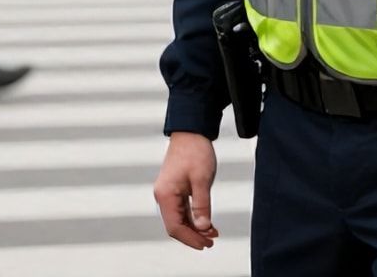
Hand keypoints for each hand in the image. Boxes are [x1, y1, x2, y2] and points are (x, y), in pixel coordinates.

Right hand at [153, 132, 218, 249]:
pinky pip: (182, 210)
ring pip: (179, 219)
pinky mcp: (174, 190)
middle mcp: (163, 196)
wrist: (191, 132)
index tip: (206, 244)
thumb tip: (203, 227)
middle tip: (211, 242)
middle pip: (175, 226)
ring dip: (195, 228)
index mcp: (165, 195)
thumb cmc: (195, 152)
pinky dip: (194, 218)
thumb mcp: (202, 180)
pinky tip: (207, 223)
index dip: (190, 239)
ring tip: (213, 234)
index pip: (175, 227)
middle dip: (193, 236)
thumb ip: (201, 205)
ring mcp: (168, 193)